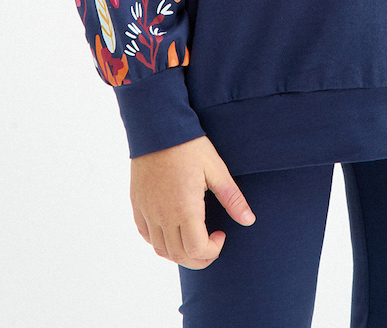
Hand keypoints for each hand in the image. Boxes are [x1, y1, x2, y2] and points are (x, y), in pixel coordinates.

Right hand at [130, 135, 256, 268]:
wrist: (158, 127)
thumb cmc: (189, 146)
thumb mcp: (216, 169)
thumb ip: (232, 198)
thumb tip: (249, 220)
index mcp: (184, 209)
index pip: (197, 249)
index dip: (213, 250)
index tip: (222, 234)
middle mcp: (162, 216)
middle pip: (179, 255)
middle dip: (199, 258)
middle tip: (211, 245)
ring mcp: (147, 212)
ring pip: (161, 250)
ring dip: (180, 254)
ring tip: (194, 240)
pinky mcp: (137, 204)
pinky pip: (146, 235)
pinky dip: (160, 242)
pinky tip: (173, 230)